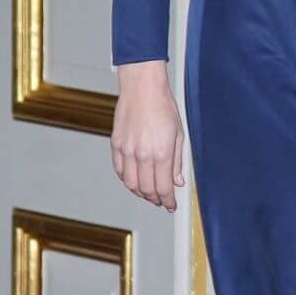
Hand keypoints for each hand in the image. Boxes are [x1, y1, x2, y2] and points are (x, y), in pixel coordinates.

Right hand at [111, 62, 185, 211]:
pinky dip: (127, 180)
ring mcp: (127, 150)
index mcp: (162, 152)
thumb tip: (178, 181)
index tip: (171, 205)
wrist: (142, 89)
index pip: (164, 187)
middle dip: (155, 199)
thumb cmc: (163, 107)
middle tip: (161, 201)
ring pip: (131, 184)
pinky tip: (135, 180)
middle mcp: (143, 154)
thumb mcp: (179, 134)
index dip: (168, 201)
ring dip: (140, 193)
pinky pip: (120, 170)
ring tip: (149, 193)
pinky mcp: (116, 145)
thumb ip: (177, 161)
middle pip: (146, 189)